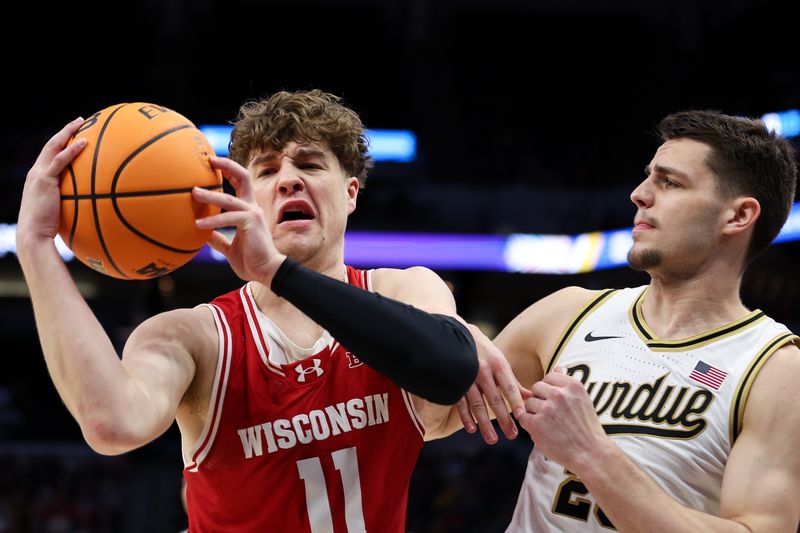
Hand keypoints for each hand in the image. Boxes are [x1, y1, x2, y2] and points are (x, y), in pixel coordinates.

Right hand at [17, 118, 86, 250]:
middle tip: (80, 121)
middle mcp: (35, 173)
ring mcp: (38, 175)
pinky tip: (84, 143)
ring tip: (82, 123)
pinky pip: (59, 161)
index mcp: (37, 178)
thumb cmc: (47, 230)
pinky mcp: (44, 181)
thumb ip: (70, 203)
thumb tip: (92, 204)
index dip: (61, 142)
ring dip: (67, 133)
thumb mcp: (58, 212)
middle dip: (65, 131)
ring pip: (53, 147)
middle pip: (50, 145)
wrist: (33, 236)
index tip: (75, 134)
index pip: (49, 155)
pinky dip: (72, 150)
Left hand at [193, 156, 285, 284]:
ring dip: (210, 195)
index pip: (241, 183)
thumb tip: (201, 234)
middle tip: (208, 160)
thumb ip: (218, 239)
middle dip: (226, 166)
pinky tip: (198, 224)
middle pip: (243, 177)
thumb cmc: (251, 261)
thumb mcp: (229, 248)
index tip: (211, 164)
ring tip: (193, 192)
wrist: (267, 272)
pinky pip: (229, 218)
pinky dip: (213, 221)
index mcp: (249, 210)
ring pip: (229, 199)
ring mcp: (253, 214)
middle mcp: (253, 207)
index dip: (228, 170)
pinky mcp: (251, 223)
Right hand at [455, 324, 531, 443]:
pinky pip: (461, 403)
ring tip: (492, 440)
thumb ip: (512, 381)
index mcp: (497, 364)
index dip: (516, 402)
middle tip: (513, 435)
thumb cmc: (482, 352)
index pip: (509, 386)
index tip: (523, 417)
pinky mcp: (454, 383)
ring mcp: (467, 377)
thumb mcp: (499, 361)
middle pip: (495, 399)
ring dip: (485, 424)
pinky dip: (466, 417)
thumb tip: (530, 396)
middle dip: (504, 419)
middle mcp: (483, 370)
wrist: (454, 336)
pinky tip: (472, 429)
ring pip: (478, 404)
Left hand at [517, 367, 607, 471]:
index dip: (549, 390)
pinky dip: (529, 425)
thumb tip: (557, 367)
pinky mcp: (536, 424)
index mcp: (572, 385)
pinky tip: (542, 431)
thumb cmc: (586, 428)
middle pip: (536, 388)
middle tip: (551, 415)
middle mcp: (559, 394)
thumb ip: (567, 384)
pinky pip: (523, 417)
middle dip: (540, 399)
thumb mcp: (582, 400)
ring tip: (549, 425)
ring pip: (528, 403)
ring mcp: (547, 409)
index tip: (555, 401)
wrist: (590, 453)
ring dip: (534, 413)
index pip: (549, 377)